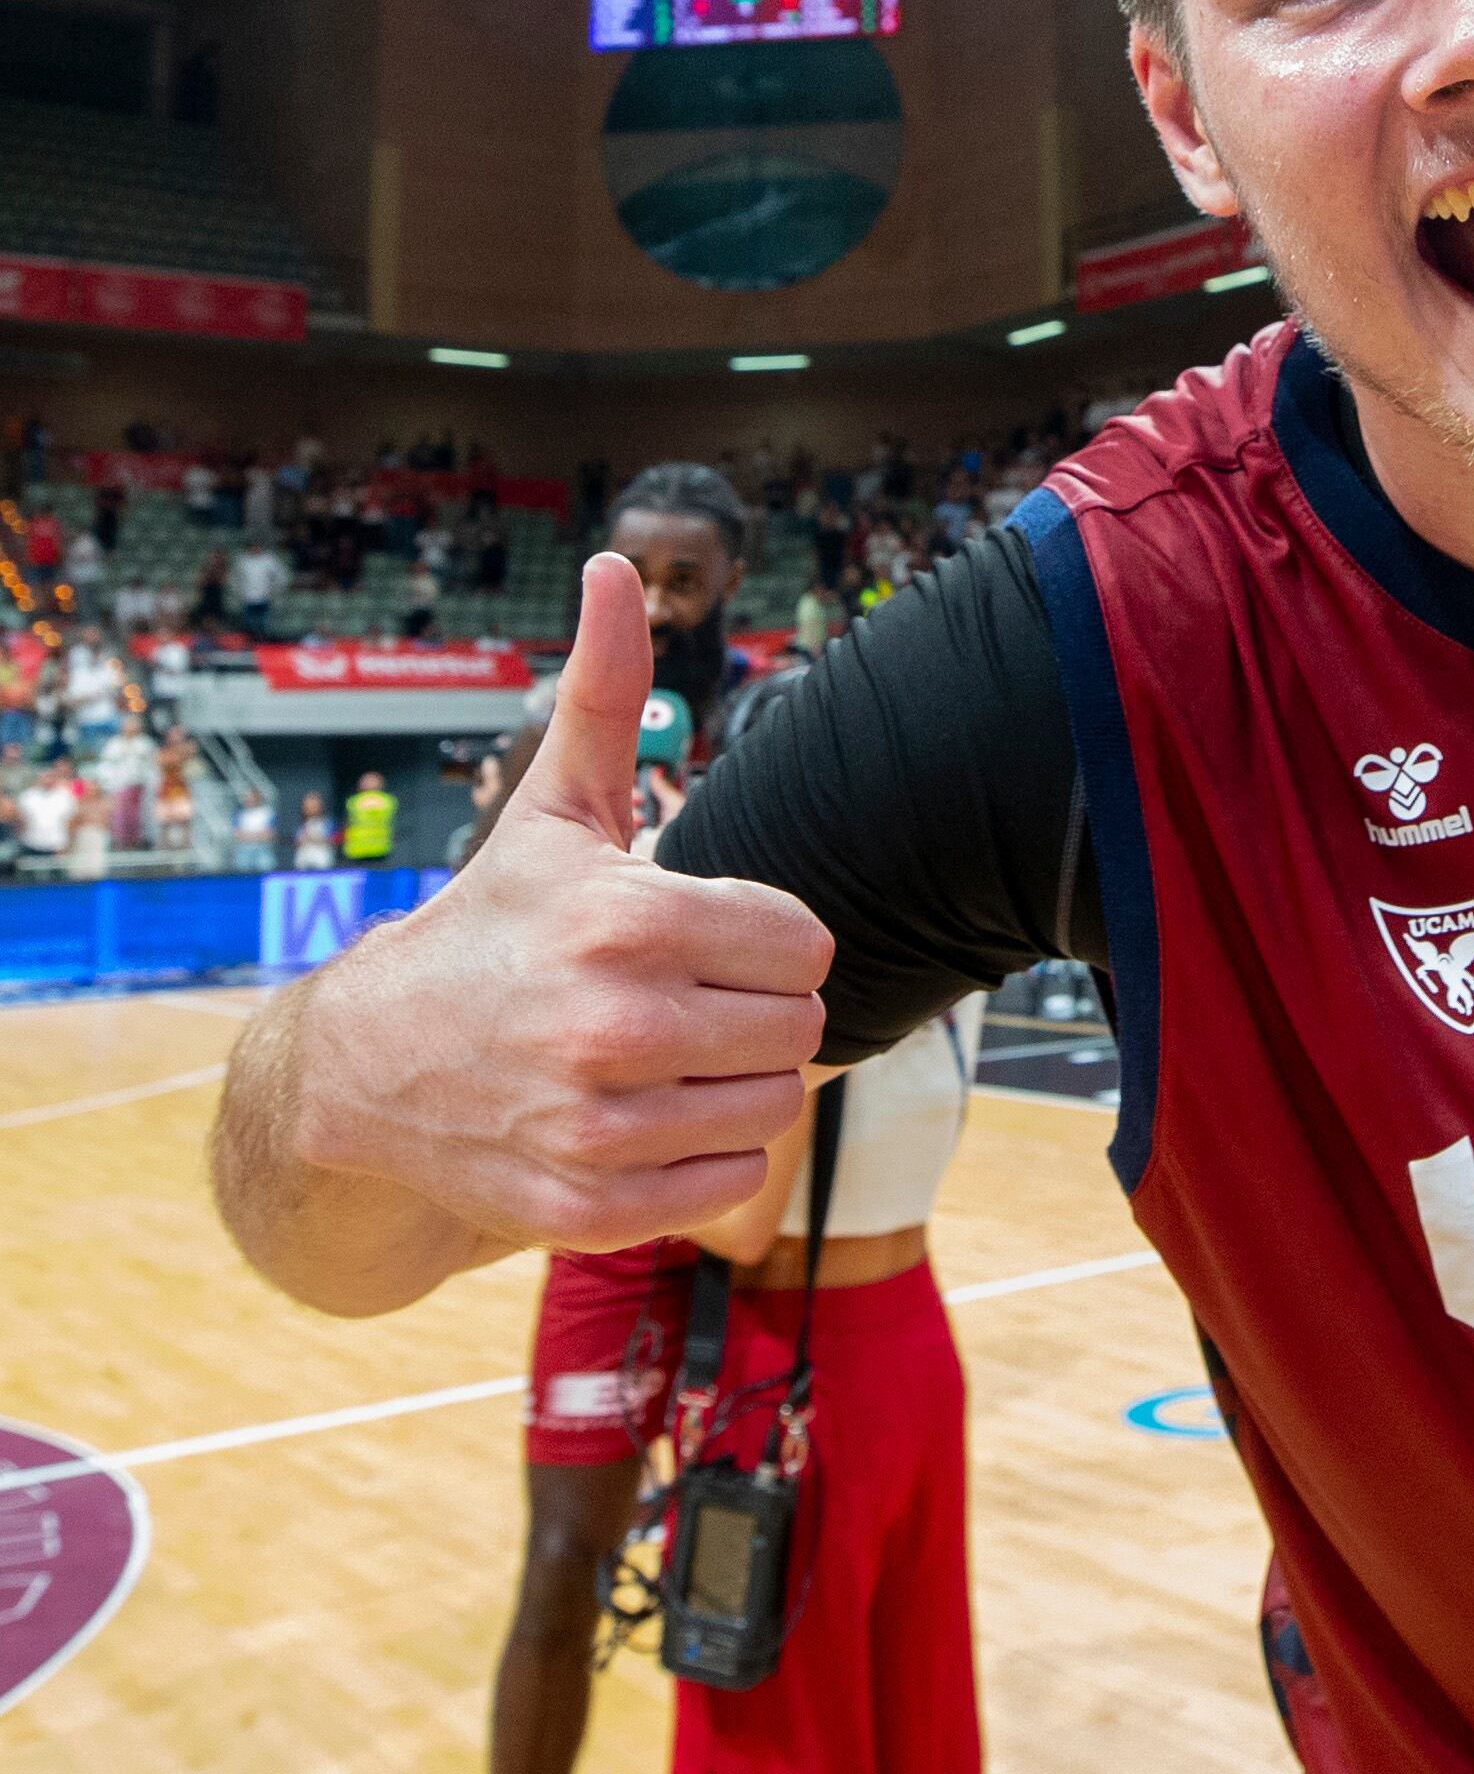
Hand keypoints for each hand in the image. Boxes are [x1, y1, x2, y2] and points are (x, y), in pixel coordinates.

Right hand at [285, 556, 831, 1251]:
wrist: (365, 1074)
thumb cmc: (492, 928)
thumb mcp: (552, 810)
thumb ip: (604, 693)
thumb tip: (615, 566)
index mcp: (627, 922)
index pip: (807, 944)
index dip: (762, 939)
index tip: (700, 938)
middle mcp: (615, 1027)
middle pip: (798, 1026)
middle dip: (751, 1010)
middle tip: (679, 1001)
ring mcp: (600, 1127)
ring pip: (773, 1106)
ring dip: (730, 1084)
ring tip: (656, 1059)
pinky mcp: (590, 1208)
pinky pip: (729, 1183)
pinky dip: (701, 1158)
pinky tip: (637, 1120)